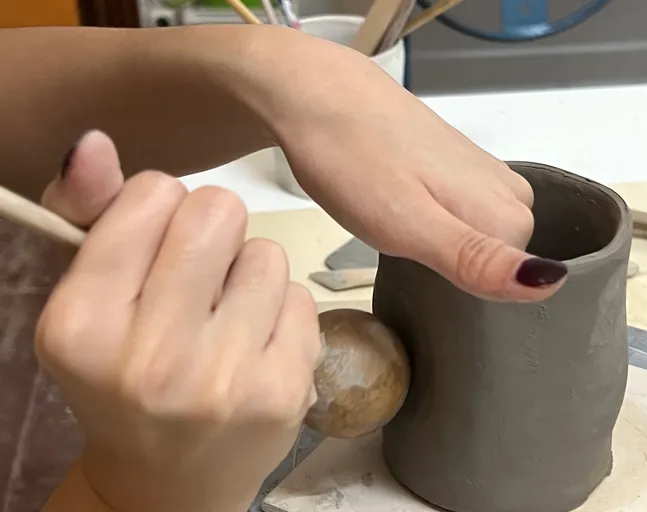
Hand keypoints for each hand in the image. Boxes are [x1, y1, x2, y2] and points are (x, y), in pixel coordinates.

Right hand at [39, 131, 320, 511]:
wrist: (166, 482)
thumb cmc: (123, 375)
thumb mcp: (87, 301)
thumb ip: (89, 215)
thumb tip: (95, 142)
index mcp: (83, 326)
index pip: (154, 195)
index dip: (162, 208)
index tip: (157, 245)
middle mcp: (152, 359)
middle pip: (221, 212)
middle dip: (213, 231)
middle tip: (198, 277)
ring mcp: (226, 381)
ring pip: (268, 253)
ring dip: (249, 275)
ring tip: (224, 320)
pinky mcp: (284, 393)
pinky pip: (303, 298)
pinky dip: (282, 313)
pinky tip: (255, 348)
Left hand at [250, 36, 567, 302]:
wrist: (317, 94)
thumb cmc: (353, 161)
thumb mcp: (410, 226)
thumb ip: (477, 260)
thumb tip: (551, 282)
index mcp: (508, 214)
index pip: (508, 287)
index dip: (459, 290)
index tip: (414, 267)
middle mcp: (511, 193)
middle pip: (496, 264)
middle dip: (449, 265)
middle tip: (399, 244)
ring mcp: (487, 175)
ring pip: (480, 240)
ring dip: (440, 243)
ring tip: (396, 223)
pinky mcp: (462, 165)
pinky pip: (465, 215)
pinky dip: (433, 220)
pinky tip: (401, 206)